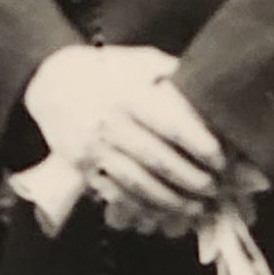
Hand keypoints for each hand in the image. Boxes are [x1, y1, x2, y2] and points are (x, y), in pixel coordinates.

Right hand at [23, 44, 224, 225]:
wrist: (52, 84)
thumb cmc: (107, 70)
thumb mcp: (139, 60)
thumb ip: (173, 74)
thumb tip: (212, 91)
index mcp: (128, 93)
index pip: (170, 123)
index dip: (199, 144)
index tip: (221, 159)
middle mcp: (109, 122)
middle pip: (156, 158)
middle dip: (190, 179)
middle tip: (216, 189)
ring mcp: (93, 148)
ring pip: (137, 182)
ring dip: (170, 200)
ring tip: (197, 208)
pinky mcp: (83, 167)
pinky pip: (116, 193)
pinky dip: (142, 207)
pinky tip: (164, 214)